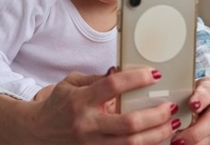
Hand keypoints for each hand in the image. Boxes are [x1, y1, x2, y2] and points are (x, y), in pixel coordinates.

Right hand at [25, 68, 178, 144]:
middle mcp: (87, 124)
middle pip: (129, 123)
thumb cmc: (58, 104)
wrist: (37, 132)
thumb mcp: (71, 84)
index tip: (155, 74)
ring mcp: (92, 143)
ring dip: (157, 134)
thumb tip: (122, 72)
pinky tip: (156, 138)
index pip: (112, 86)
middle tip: (171, 106)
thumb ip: (96, 79)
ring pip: (131, 144)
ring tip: (172, 124)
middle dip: (156, 115)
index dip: (136, 79)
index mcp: (81, 100)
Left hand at [171, 75, 209, 144]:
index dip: (201, 99)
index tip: (191, 106)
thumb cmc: (195, 92)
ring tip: (180, 144)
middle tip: (178, 139)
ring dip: (197, 142)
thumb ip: (182, 95)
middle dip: (195, 131)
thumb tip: (169, 108)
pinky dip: (202, 144)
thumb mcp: (189, 87)